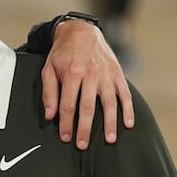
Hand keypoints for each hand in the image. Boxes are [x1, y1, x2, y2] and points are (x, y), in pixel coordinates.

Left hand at [42, 18, 134, 149]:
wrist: (81, 31)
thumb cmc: (62, 53)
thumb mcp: (48, 69)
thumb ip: (49, 93)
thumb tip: (50, 116)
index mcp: (72, 73)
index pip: (68, 105)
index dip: (66, 123)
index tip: (65, 137)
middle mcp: (91, 74)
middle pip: (88, 107)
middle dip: (85, 128)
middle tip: (83, 145)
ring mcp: (106, 74)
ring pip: (109, 103)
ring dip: (110, 123)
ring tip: (109, 140)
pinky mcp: (117, 73)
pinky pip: (125, 94)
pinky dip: (128, 109)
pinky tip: (128, 123)